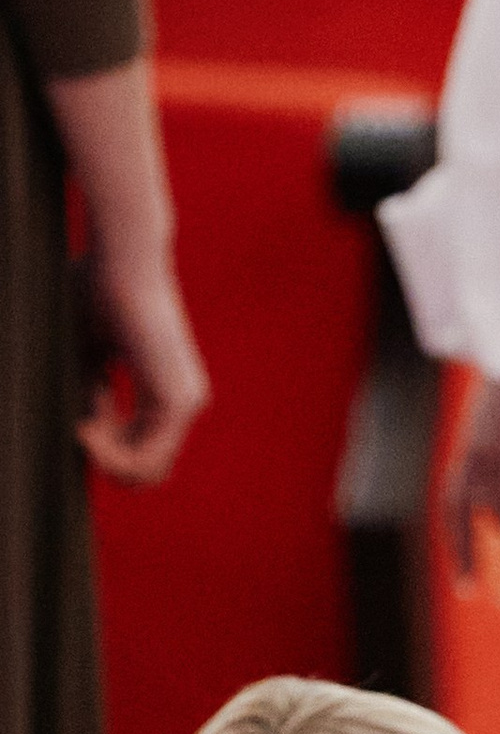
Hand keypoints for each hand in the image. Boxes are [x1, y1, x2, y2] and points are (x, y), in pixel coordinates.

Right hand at [73, 237, 207, 485]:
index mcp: (166, 388)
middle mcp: (183, 400)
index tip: (80, 416)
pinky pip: (143, 460)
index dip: (105, 448)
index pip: (143, 451)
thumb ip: (91, 395)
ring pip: (145, 472)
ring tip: (84, 421)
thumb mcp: (88, 354)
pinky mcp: (176, 402)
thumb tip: (84, 434)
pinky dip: (110, 455)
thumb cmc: (96, 291)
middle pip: (146, 471)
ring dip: (105, 457)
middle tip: (81, 421)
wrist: (121, 261)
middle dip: (107, 459)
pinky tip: (87, 430)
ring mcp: (184, 403)